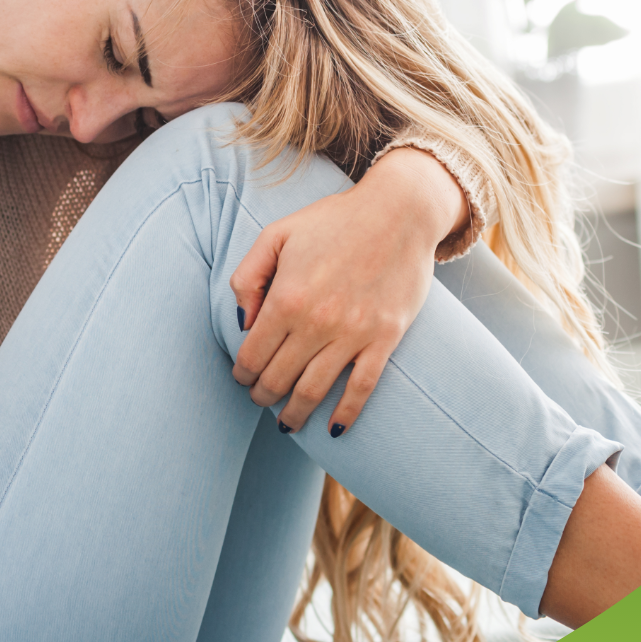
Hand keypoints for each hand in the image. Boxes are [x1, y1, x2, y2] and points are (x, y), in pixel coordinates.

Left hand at [229, 147, 468, 435]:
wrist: (399, 212)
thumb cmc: (333, 221)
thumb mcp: (277, 234)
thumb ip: (247, 277)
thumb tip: (242, 322)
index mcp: (286, 298)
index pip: (252, 355)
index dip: (242, 373)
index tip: (242, 378)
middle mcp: (317, 322)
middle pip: (278, 379)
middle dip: (263, 396)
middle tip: (260, 398)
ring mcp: (353, 334)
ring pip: (314, 391)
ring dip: (295, 414)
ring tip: (287, 423)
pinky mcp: (384, 339)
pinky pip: (362, 388)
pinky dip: (346, 414)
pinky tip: (334, 429)